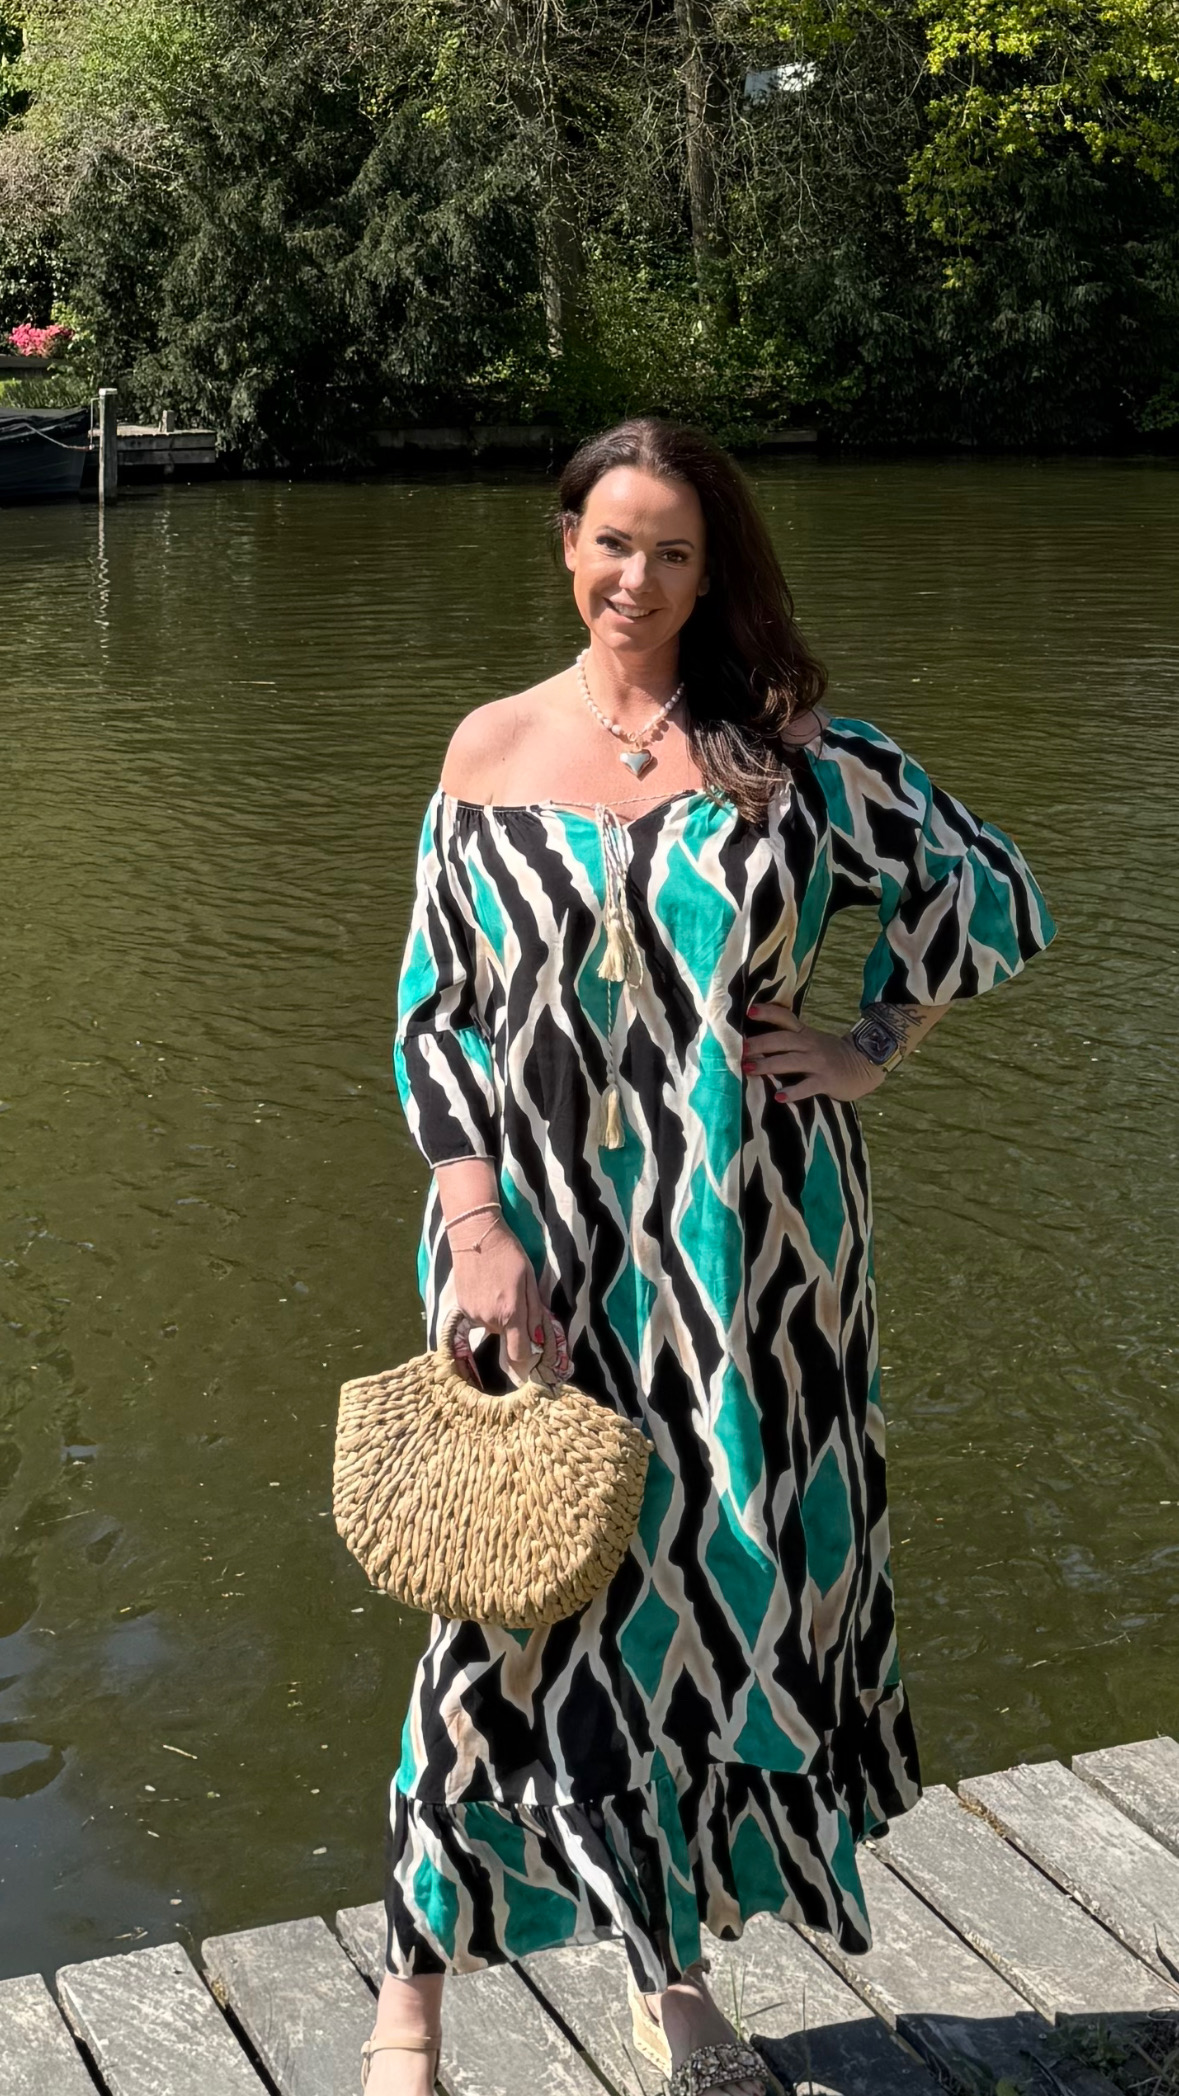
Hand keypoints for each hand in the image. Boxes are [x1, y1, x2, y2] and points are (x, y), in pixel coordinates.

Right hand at [448, 1219, 569, 1384]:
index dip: (526, 1355)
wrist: (474, 1235)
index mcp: (510, 1313)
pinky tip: (484, 1287)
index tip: (530, 1349)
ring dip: (498, 1316)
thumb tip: (537, 1336)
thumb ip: (534, 1310)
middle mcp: (490, 1319)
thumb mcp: (529, 1278)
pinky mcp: (461, 1307)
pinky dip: (484, 1308)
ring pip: (492, 1326)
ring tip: (498, 1289)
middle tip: (514, 1299)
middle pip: (506, 1336)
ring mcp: (473, 1314)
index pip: (518, 1352)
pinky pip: (478, 1317)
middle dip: (513, 1325)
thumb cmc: (508, 1253)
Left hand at [743, 1001, 886, 1104]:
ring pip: (790, 1061)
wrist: (864, 1064)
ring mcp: (818, 1062)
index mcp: (805, 1034)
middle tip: (741, 1050)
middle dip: (760, 1044)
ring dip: (768, 1065)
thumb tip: (759, 1042)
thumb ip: (792, 1040)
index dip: (768, 1013)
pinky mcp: (826, 1080)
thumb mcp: (813, 1041)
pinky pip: (808, 1086)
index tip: (750, 1011)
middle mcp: (810, 1045)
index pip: (785, 1018)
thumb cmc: (832, 1055)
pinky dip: (793, 1092)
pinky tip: (779, 1097)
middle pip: (782, 1040)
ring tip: (749, 1069)